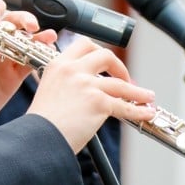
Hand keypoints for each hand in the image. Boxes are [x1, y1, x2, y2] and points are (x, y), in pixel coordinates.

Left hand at [0, 0, 57, 140]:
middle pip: (10, 23)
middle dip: (22, 20)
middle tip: (31, 26)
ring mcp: (4, 60)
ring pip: (24, 42)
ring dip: (37, 38)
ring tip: (49, 37)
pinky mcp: (13, 77)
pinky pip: (29, 63)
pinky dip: (40, 57)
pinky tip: (49, 54)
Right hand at [27, 36, 155, 152]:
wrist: (38, 139)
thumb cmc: (41, 124)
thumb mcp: (48, 92)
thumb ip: (65, 84)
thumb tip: (83, 90)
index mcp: (58, 64)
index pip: (83, 45)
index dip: (99, 52)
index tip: (105, 64)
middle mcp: (73, 70)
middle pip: (105, 56)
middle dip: (119, 67)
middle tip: (125, 78)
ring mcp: (86, 85)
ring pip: (121, 84)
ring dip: (137, 91)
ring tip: (147, 96)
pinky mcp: (98, 102)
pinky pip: (125, 106)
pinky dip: (139, 110)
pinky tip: (146, 113)